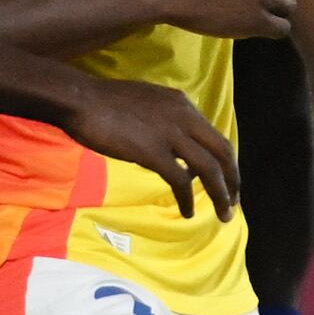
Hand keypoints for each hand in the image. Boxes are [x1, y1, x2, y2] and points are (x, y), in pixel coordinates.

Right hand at [65, 78, 238, 219]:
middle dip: (233, 180)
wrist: (80, 99)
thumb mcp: (146, 103)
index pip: (215, 136)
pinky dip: (187, 199)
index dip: (225, 162)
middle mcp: (184, 116)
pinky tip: (188, 212)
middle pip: (223, 152)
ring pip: (209, 168)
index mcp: (182, 104)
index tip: (225, 180)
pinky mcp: (153, 151)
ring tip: (223, 215)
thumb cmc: (104, 102)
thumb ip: (165, 121)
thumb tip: (172, 147)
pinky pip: (180, 180)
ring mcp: (170, 133)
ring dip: (221, 194)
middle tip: (234, 202)